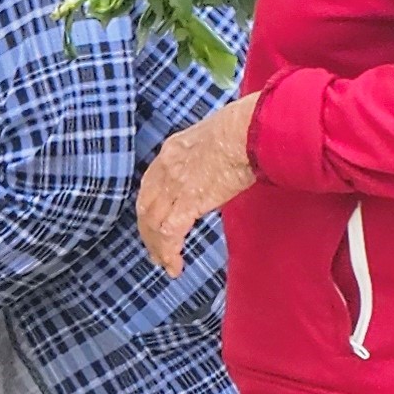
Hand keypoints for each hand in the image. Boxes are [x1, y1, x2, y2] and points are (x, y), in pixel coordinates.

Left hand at [137, 94, 258, 277]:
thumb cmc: (243, 126)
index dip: (149, 208)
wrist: (247, 129)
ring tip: (165, 263)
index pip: (150, 185)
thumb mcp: (214, 136)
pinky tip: (175, 266)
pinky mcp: (189, 202)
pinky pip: (170, 234)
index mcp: (171, 150)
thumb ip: (206, 154)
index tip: (153, 223)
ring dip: (157, 248)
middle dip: (147, 232)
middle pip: (146, 207)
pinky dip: (169, 253)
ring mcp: (175, 186)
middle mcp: (166, 168)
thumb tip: (218, 165)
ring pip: (153, 224)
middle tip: (155, 250)